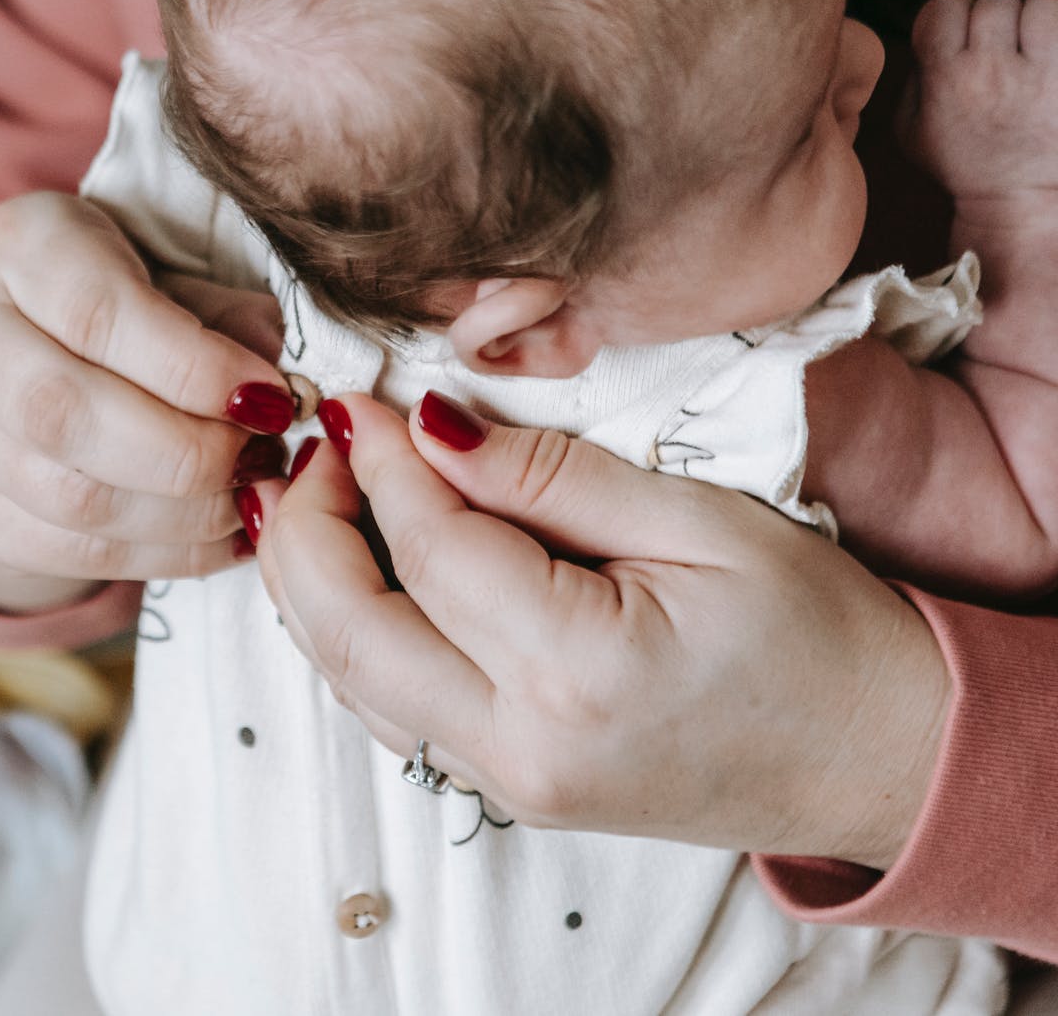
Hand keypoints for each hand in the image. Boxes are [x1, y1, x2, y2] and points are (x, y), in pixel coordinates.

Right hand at [0, 191, 291, 613]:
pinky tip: (219, 540)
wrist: (18, 350)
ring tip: (250, 499)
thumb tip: (276, 378)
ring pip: (69, 499)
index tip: (270, 400)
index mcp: (18, 243)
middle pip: (66, 414)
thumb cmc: (117, 296)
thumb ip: (220, 315)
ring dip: (185, 516)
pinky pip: (67, 552)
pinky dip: (161, 556)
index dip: (193, 368)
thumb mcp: (170, 270)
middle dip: (187, 454)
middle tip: (262, 458)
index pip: (97, 314)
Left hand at [254, 393, 951, 868]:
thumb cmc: (818, 633)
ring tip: (314, 492)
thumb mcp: (700, 523)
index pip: (431, 551)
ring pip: (351, 680)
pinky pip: (389, 710)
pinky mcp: (507, 790)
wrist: (884, 758)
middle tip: (317, 444)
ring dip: (311, 584)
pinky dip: (350, 634)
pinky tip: (353, 567)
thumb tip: (429, 426)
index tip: (361, 399)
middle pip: (349, 632)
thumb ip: (553, 476)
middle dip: (305, 528)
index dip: (382, 463)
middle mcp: (522, 748)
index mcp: (580, 672)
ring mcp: (508, 784)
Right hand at [906, 0, 1057, 200]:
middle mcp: (993, 69)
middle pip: (994, 0)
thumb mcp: (911, 134)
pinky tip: (1053, 54)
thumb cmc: (966, 165)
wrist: (1023, 201)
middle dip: (997, 20)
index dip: (952, 18)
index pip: (943, 6)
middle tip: (1003, 48)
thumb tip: (928, 40)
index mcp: (948, 79)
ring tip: (1036, 46)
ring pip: (1040, 1)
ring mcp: (1042, 71)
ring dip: (1037, 18)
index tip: (961, 39)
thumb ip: (912, 81)